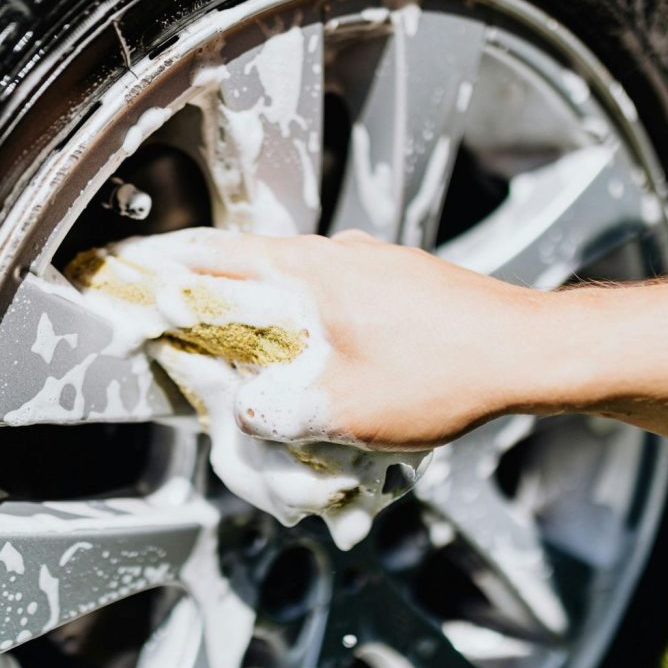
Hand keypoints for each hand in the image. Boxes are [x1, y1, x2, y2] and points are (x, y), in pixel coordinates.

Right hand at [182, 230, 546, 450]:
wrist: (530, 351)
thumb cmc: (447, 372)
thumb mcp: (348, 410)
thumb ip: (283, 412)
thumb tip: (247, 412)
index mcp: (313, 274)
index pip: (221, 258)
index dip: (171, 265)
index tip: (137, 268)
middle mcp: (339, 255)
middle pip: (255, 261)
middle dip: (214, 284)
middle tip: (184, 309)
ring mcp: (372, 261)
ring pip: (297, 275)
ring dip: (267, 301)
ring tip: (251, 336)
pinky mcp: (398, 278)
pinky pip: (334, 286)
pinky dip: (310, 310)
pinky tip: (320, 344)